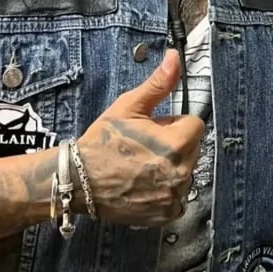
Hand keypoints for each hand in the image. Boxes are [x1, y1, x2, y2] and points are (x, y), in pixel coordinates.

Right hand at [75, 50, 204, 226]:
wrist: (78, 180)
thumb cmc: (103, 141)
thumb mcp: (129, 107)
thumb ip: (158, 84)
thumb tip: (175, 57)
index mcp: (178, 143)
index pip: (194, 125)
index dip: (173, 124)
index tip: (153, 129)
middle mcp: (182, 172)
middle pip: (192, 149)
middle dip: (174, 144)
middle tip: (144, 147)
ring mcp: (174, 196)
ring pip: (185, 172)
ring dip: (170, 168)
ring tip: (141, 167)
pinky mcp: (166, 214)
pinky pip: (177, 196)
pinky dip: (164, 190)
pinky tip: (143, 185)